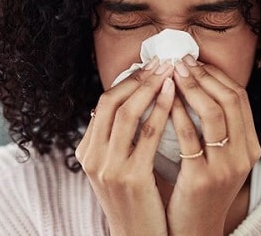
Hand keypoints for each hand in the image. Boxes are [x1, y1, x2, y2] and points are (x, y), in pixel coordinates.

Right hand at [75, 59, 174, 235]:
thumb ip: (117, 138)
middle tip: (161, 61)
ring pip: (127, 113)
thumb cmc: (134, 200)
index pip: (103, 103)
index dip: (127, 81)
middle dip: (138, 78)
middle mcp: (92, 157)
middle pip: (111, 102)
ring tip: (169, 71)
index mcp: (87, 151)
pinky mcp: (130, 177)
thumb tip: (128, 102)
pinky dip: (160, 110)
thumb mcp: (116, 167)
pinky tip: (174, 95)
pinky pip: (147, 134)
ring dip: (150, 87)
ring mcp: (108, 168)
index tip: (149, 66)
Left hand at [166, 56, 260, 235]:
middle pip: (230, 100)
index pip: (240, 98)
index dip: (217, 75)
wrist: (195, 230)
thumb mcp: (220, 157)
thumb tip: (195, 85)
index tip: (195, 61)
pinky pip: (189, 138)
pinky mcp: (202, 179)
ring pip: (213, 114)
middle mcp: (244, 156)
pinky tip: (164, 102)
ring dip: (191, 88)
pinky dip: (177, 114)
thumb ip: (216, 128)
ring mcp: (225, 168)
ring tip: (171, 74)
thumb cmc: (202, 188)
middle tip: (180, 61)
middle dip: (204, 76)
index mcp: (251, 147)